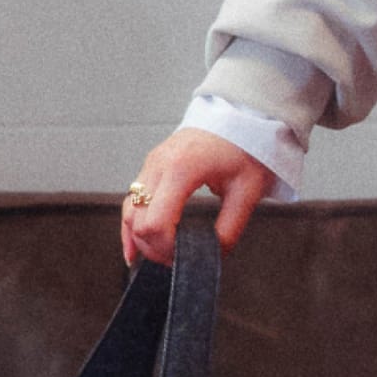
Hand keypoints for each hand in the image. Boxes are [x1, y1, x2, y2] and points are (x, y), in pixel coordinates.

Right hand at [121, 128, 275, 268]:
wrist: (240, 117)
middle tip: (179, 259)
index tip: (184, 257)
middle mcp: (159, 164)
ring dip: (142, 238)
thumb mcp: (247, 191)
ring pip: (129, 212)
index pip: (155, 222)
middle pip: (137, 221)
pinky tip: (134, 249)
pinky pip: (131, 201)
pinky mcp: (151, 167)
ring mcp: (151, 164)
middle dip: (155, 247)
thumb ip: (229, 228)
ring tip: (165, 254)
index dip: (165, 248)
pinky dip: (131, 226)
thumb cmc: (246, 148)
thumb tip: (212, 255)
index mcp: (182, 169)